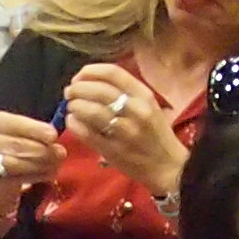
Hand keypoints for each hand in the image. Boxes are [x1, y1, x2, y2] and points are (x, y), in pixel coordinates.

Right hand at [0, 108, 63, 238]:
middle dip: (42, 150)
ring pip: (17, 162)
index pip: (16, 124)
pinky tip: (47, 175)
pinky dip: (35, 176)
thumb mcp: (22, 134)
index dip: (35, 130)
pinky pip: (15, 178)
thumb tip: (54, 138)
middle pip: (17, 144)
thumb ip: (36, 132)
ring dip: (41, 164)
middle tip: (61, 154)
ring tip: (56, 165)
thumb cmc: (13, 149)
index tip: (53, 136)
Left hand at [64, 62, 183, 196]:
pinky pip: (87, 133)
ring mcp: (125, 131)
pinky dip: (74, 124)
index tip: (78, 78)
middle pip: (98, 90)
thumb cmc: (155, 133)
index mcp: (144, 95)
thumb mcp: (148, 105)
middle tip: (69, 92)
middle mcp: (136, 110)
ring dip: (75, 106)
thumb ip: (124, 92)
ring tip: (71, 107)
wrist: (168, 166)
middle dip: (77, 89)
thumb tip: (90, 82)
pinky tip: (72, 122)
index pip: (112, 73)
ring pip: (90, 110)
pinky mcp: (114, 150)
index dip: (89, 72)